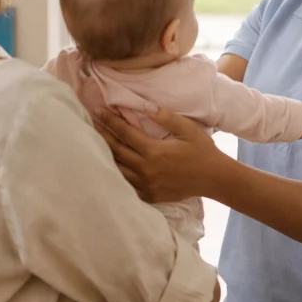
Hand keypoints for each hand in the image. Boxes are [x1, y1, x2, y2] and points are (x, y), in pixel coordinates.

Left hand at [95, 106, 224, 202]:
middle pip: (115, 151)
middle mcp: (146, 169)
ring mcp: (147, 185)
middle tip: (88, 123)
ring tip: (91, 143)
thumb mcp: (188, 129)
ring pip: (117, 170)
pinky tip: (107, 166)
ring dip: (104, 155)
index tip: (98, 110)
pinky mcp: (149, 196)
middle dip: (101, 135)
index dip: (110, 120)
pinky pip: (126, 185)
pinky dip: (116, 175)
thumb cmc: (202, 150)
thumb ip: (165, 117)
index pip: (124, 133)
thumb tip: (144, 106)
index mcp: (154, 151)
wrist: (214, 179)